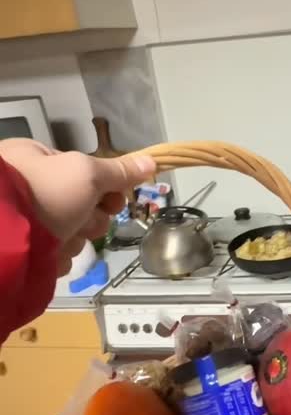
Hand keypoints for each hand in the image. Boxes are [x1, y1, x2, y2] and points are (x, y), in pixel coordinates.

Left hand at [0, 139, 154, 274]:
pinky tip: (50, 254)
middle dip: (89, 218)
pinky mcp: (26, 251)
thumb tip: (151, 162)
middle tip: (84, 219)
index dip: (105, 187)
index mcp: (36, 159)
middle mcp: (29, 188)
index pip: (83, 171)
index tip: (115, 200)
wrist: (6, 241)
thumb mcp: (87, 173)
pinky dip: (57, 256)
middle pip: (82, 205)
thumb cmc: (47, 193)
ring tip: (62, 237)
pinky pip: (54, 254)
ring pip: (70, 232)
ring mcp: (25, 221)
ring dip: (74, 238)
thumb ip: (119, 171)